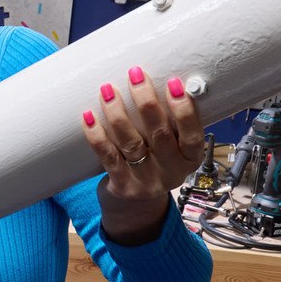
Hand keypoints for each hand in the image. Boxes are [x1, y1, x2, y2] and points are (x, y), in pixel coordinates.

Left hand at [82, 67, 204, 242]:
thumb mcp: (173, 148)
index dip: (184, 110)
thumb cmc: (157, 161)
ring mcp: (146, 180)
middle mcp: (171, 171)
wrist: (136, 207)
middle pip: (158, 134)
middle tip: (135, 74)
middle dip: (146, 101)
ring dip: (118, 113)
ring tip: (108, 89)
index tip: (174, 83)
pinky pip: (107, 157)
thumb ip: (172, 123)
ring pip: (131, 143)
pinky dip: (97, 135)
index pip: (192, 135)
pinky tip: (88, 116)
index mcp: (190, 158)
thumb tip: (164, 76)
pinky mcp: (122, 186)